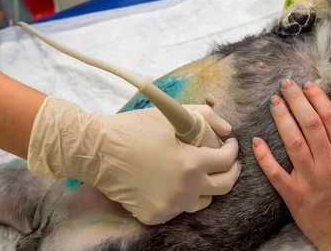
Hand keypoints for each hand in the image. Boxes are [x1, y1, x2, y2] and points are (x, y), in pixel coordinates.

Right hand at [27, 98, 239, 224]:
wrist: (98, 151)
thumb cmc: (134, 129)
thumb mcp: (172, 115)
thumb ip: (206, 117)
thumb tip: (227, 130)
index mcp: (191, 164)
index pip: (226, 161)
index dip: (232, 150)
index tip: (230, 144)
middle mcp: (185, 190)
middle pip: (223, 187)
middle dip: (230, 171)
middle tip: (228, 162)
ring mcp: (169, 206)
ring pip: (202, 202)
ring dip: (207, 187)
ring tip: (202, 174)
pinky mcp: (154, 216)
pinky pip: (176, 209)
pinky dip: (180, 197)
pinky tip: (174, 182)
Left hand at [253, 80, 330, 249]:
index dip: (317, 99)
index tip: (306, 85)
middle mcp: (329, 165)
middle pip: (310, 125)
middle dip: (296, 101)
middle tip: (285, 85)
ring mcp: (310, 180)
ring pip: (293, 143)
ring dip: (282, 120)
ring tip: (273, 102)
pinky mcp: (294, 196)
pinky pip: (276, 174)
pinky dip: (265, 157)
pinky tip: (257, 140)